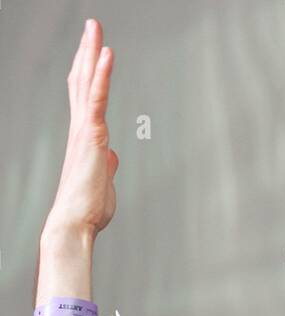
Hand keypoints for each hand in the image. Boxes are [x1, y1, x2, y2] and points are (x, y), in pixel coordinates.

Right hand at [43, 18, 118, 241]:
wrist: (75, 224)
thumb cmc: (88, 210)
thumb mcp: (103, 181)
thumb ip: (107, 164)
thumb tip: (112, 155)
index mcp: (84, 138)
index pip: (85, 97)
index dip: (88, 72)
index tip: (92, 51)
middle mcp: (80, 129)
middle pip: (83, 81)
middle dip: (87, 51)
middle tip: (91, 26)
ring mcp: (84, 130)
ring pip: (87, 82)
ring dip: (92, 52)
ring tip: (94, 27)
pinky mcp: (91, 135)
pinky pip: (98, 99)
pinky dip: (102, 75)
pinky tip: (107, 53)